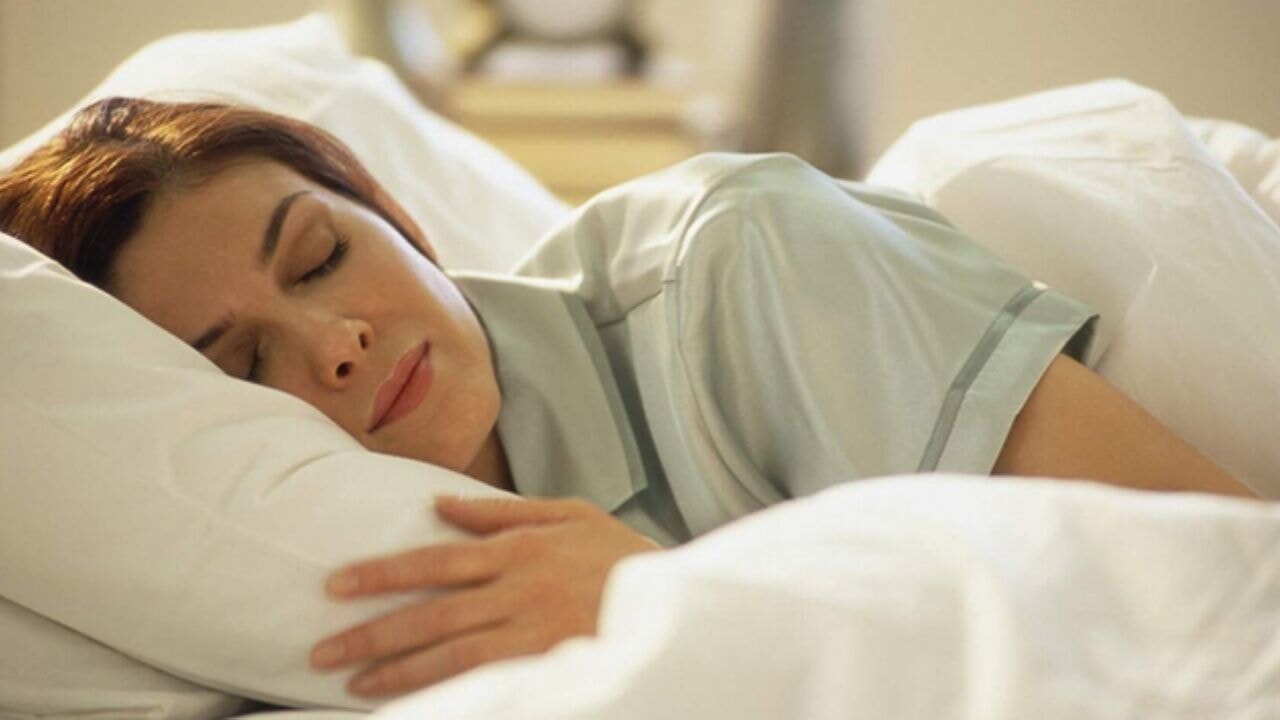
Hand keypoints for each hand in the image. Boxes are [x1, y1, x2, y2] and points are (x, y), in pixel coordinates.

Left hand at [309, 495, 660, 697]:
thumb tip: (439, 503)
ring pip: (452, 653)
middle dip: (373, 631)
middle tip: (322, 649)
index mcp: (519, 547)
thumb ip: (501, 512)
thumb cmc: (617, 555)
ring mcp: (533, 632)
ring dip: (398, 669)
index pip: (435, 559)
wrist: (674, 602)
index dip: (383, 572)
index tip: (336, 584)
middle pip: (432, 611)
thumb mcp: (568, 514)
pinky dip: (446, 691)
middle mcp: (519, 589)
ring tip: (353, 682)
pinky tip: (414, 702)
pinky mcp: (547, 665)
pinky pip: (486, 681)